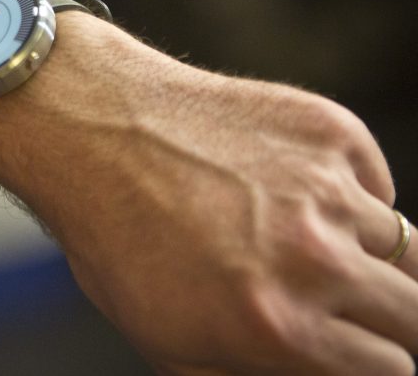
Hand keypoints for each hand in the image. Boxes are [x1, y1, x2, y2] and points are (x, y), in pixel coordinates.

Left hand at [0, 13, 417, 373]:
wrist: (95, 130)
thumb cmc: (116, 237)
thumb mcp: (166, 339)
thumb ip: (251, 375)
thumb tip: (307, 371)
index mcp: (278, 326)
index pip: (389, 369)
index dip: (369, 363)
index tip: (353, 347)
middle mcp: (316, 259)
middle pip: (416, 313)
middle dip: (390, 320)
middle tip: (349, 307)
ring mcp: (327, 188)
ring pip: (406, 247)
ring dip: (368, 256)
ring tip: (305, 242)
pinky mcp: (329, 130)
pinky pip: (374, 181)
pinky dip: (348, 195)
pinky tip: (289, 190)